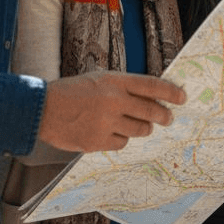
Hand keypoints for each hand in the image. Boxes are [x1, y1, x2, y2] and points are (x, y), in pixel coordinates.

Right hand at [38, 70, 186, 151]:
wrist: (42, 109)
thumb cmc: (70, 92)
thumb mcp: (98, 79)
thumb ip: (122, 86)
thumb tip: (150, 97)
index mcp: (114, 81)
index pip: (152, 85)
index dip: (171, 92)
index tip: (182, 97)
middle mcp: (114, 100)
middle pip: (152, 111)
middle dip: (164, 116)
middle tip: (168, 118)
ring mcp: (107, 122)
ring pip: (139, 130)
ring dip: (142, 128)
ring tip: (137, 125)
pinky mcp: (98, 141)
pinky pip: (122, 143)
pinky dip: (120, 139)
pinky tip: (111, 133)